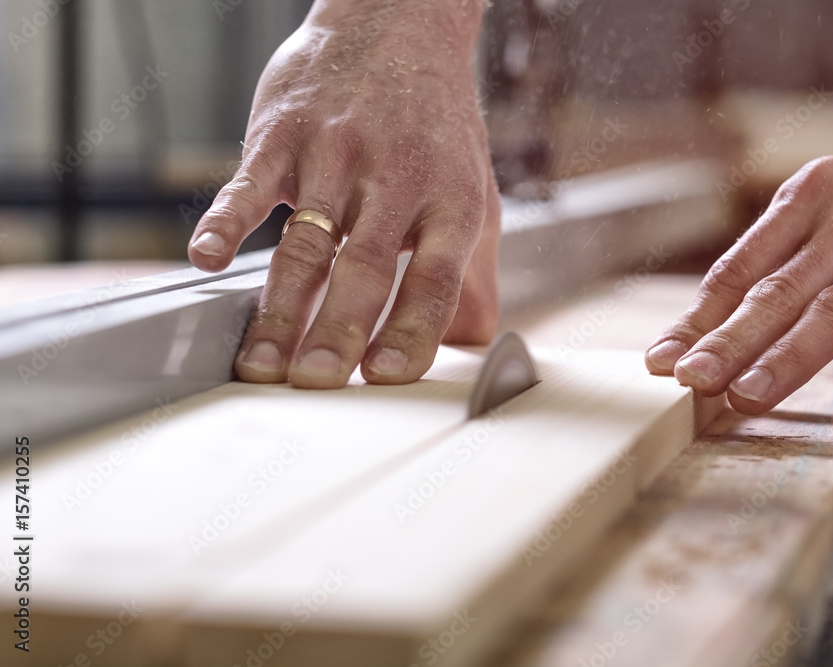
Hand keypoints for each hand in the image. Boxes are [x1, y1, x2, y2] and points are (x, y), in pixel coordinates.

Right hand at [187, 0, 498, 387]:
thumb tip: (473, 343)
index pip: (437, 277)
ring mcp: (337, 153)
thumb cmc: (434, 128)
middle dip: (339, 330)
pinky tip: (206, 260)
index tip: (386, 376)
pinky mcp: (284, 134)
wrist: (397, 26)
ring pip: (307, 241)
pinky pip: (251, 185)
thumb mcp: (472, 194)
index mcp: (450, 201)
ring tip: (262, 363)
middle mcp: (396, 178)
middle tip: (315, 382)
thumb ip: (470, 273)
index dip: (413, 329)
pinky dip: (226, 222)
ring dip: (282, 306)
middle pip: (367, 267)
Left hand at [645, 98, 832, 414]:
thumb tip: (692, 333)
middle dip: (732, 340)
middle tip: (691, 381)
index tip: (662, 360)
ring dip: (791, 357)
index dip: (701, 317)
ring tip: (747, 395)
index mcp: (812, 194)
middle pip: (784, 289)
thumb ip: (767, 265)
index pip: (743, 265)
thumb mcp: (823, 214)